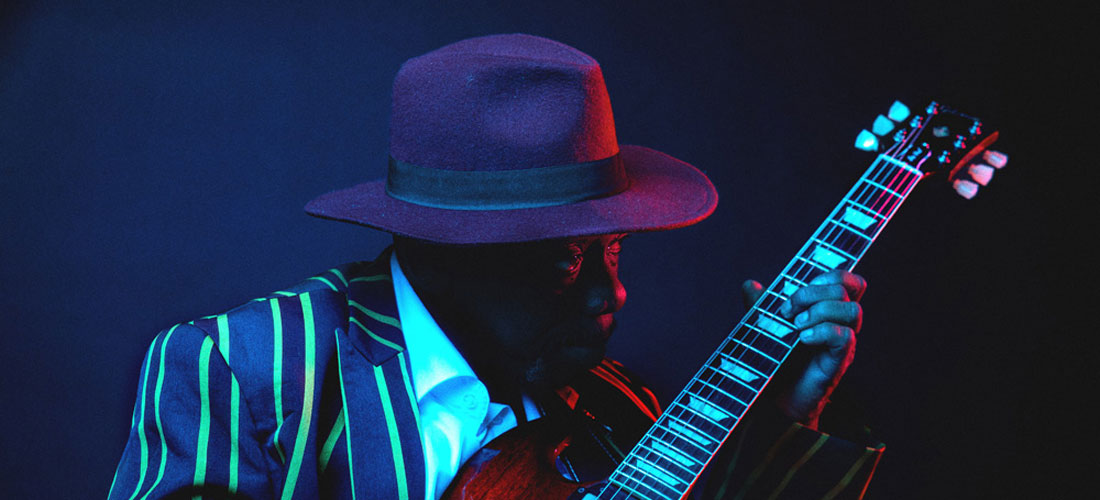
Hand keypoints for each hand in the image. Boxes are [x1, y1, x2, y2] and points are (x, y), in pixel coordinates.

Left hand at [741, 270, 865, 429]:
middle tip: (787, 311)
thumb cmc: (776, 361)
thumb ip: (759, 306)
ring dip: (820, 311)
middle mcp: (840, 324)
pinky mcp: (838, 362)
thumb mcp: (764, 327)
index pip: (847, 280)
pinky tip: (801, 339)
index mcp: (827, 310)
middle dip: (812, 293)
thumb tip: (749, 285)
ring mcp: (842, 344)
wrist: (776, 400)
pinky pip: (845, 337)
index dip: (829, 274)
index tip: (796, 287)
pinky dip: (822, 332)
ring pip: (853, 311)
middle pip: (847, 290)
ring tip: (795, 326)